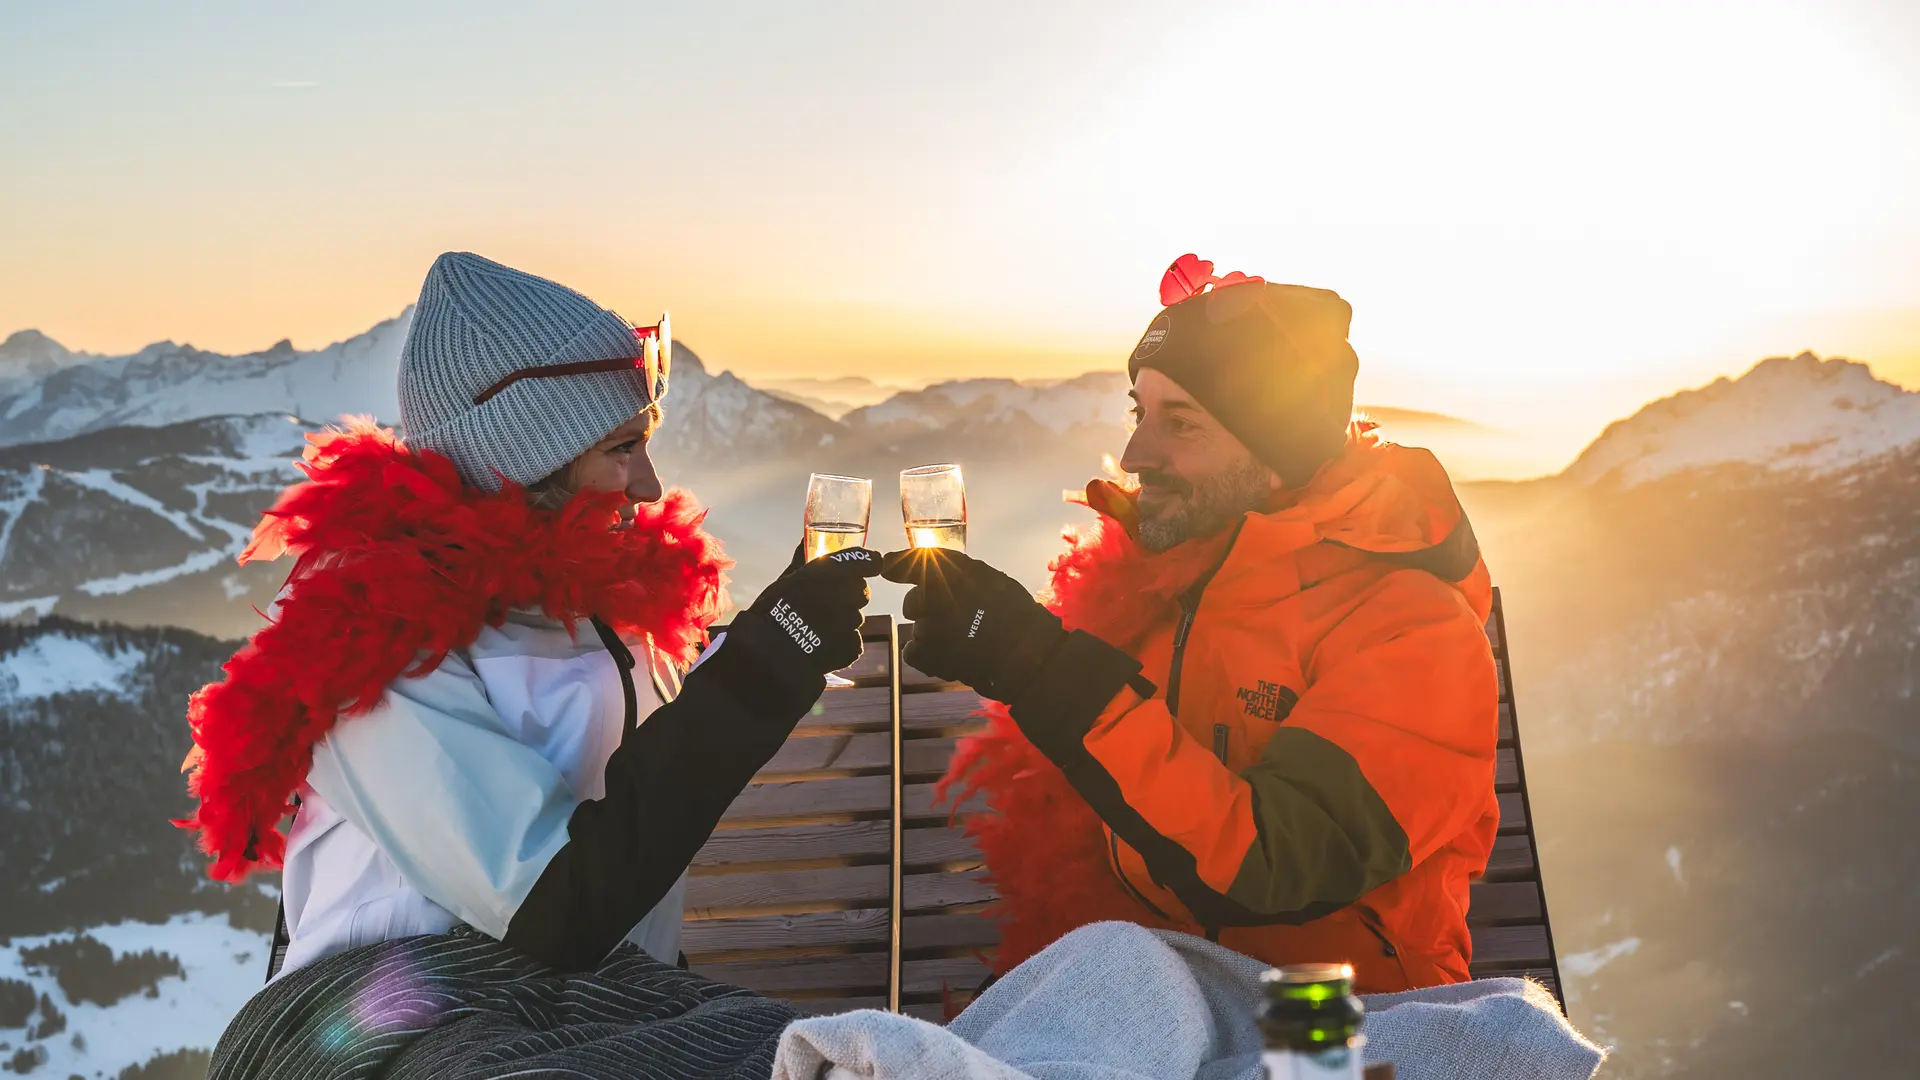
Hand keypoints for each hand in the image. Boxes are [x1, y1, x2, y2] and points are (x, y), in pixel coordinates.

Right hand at [739, 546, 882, 676]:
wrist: (767, 653)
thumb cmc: (772, 612)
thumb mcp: (785, 580)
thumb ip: (802, 559)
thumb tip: (805, 539)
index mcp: (830, 572)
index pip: (868, 561)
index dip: (870, 563)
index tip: (871, 566)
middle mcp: (845, 594)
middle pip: (862, 591)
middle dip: (850, 596)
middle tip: (827, 604)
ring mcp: (850, 622)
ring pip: (857, 617)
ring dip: (844, 621)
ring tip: (818, 628)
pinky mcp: (850, 646)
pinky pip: (854, 641)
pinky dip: (842, 643)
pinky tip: (822, 644)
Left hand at [879, 547, 1066, 701]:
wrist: (1027, 654)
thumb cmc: (1013, 614)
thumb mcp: (988, 579)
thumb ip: (954, 570)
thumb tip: (911, 566)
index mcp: (957, 572)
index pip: (917, 561)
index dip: (899, 564)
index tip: (887, 566)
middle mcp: (940, 594)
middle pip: (913, 603)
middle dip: (925, 610)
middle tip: (953, 620)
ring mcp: (932, 625)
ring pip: (917, 629)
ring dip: (933, 635)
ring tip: (962, 642)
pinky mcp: (929, 654)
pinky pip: (913, 651)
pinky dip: (926, 655)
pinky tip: (947, 655)